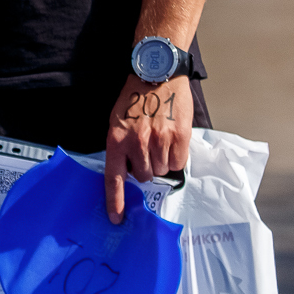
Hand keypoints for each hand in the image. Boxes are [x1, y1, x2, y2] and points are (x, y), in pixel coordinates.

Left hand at [103, 73, 191, 223]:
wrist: (156, 75)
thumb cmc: (135, 98)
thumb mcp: (117, 121)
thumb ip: (121, 147)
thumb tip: (127, 172)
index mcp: (116, 140)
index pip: (114, 178)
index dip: (116, 201)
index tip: (116, 218)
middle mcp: (137, 143)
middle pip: (143, 176)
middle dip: (145, 167)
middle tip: (147, 148)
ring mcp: (159, 141)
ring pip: (162, 171)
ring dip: (162, 161)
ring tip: (159, 139)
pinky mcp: (179, 137)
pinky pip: (179, 162)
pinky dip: (177, 155)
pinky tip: (172, 139)